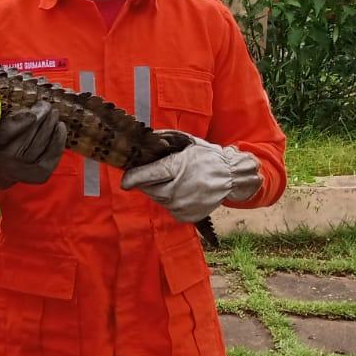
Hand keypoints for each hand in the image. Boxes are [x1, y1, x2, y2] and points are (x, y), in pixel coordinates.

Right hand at [0, 102, 66, 189]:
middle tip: (47, 106)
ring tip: (55, 114)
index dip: (21, 121)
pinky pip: (51, 156)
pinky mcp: (38, 175)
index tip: (31, 112)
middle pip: (28, 136)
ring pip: (40, 143)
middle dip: (41, 117)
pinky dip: (58, 140)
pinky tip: (60, 128)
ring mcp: (23, 170)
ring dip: (50, 126)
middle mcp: (5, 160)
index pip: (6, 132)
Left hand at [120, 133, 260, 221]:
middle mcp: (177, 190)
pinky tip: (181, 191)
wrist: (231, 177)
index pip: (146, 176)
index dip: (132, 178)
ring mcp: (182, 206)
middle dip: (148, 182)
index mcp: (176, 168)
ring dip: (159, 191)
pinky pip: (169, 208)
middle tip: (156, 174)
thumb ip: (165, 139)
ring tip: (173, 181)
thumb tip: (146, 139)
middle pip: (149, 189)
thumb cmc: (207, 157)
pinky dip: (170, 200)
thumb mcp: (187, 142)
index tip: (124, 181)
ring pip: (158, 199)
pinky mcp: (186, 216)